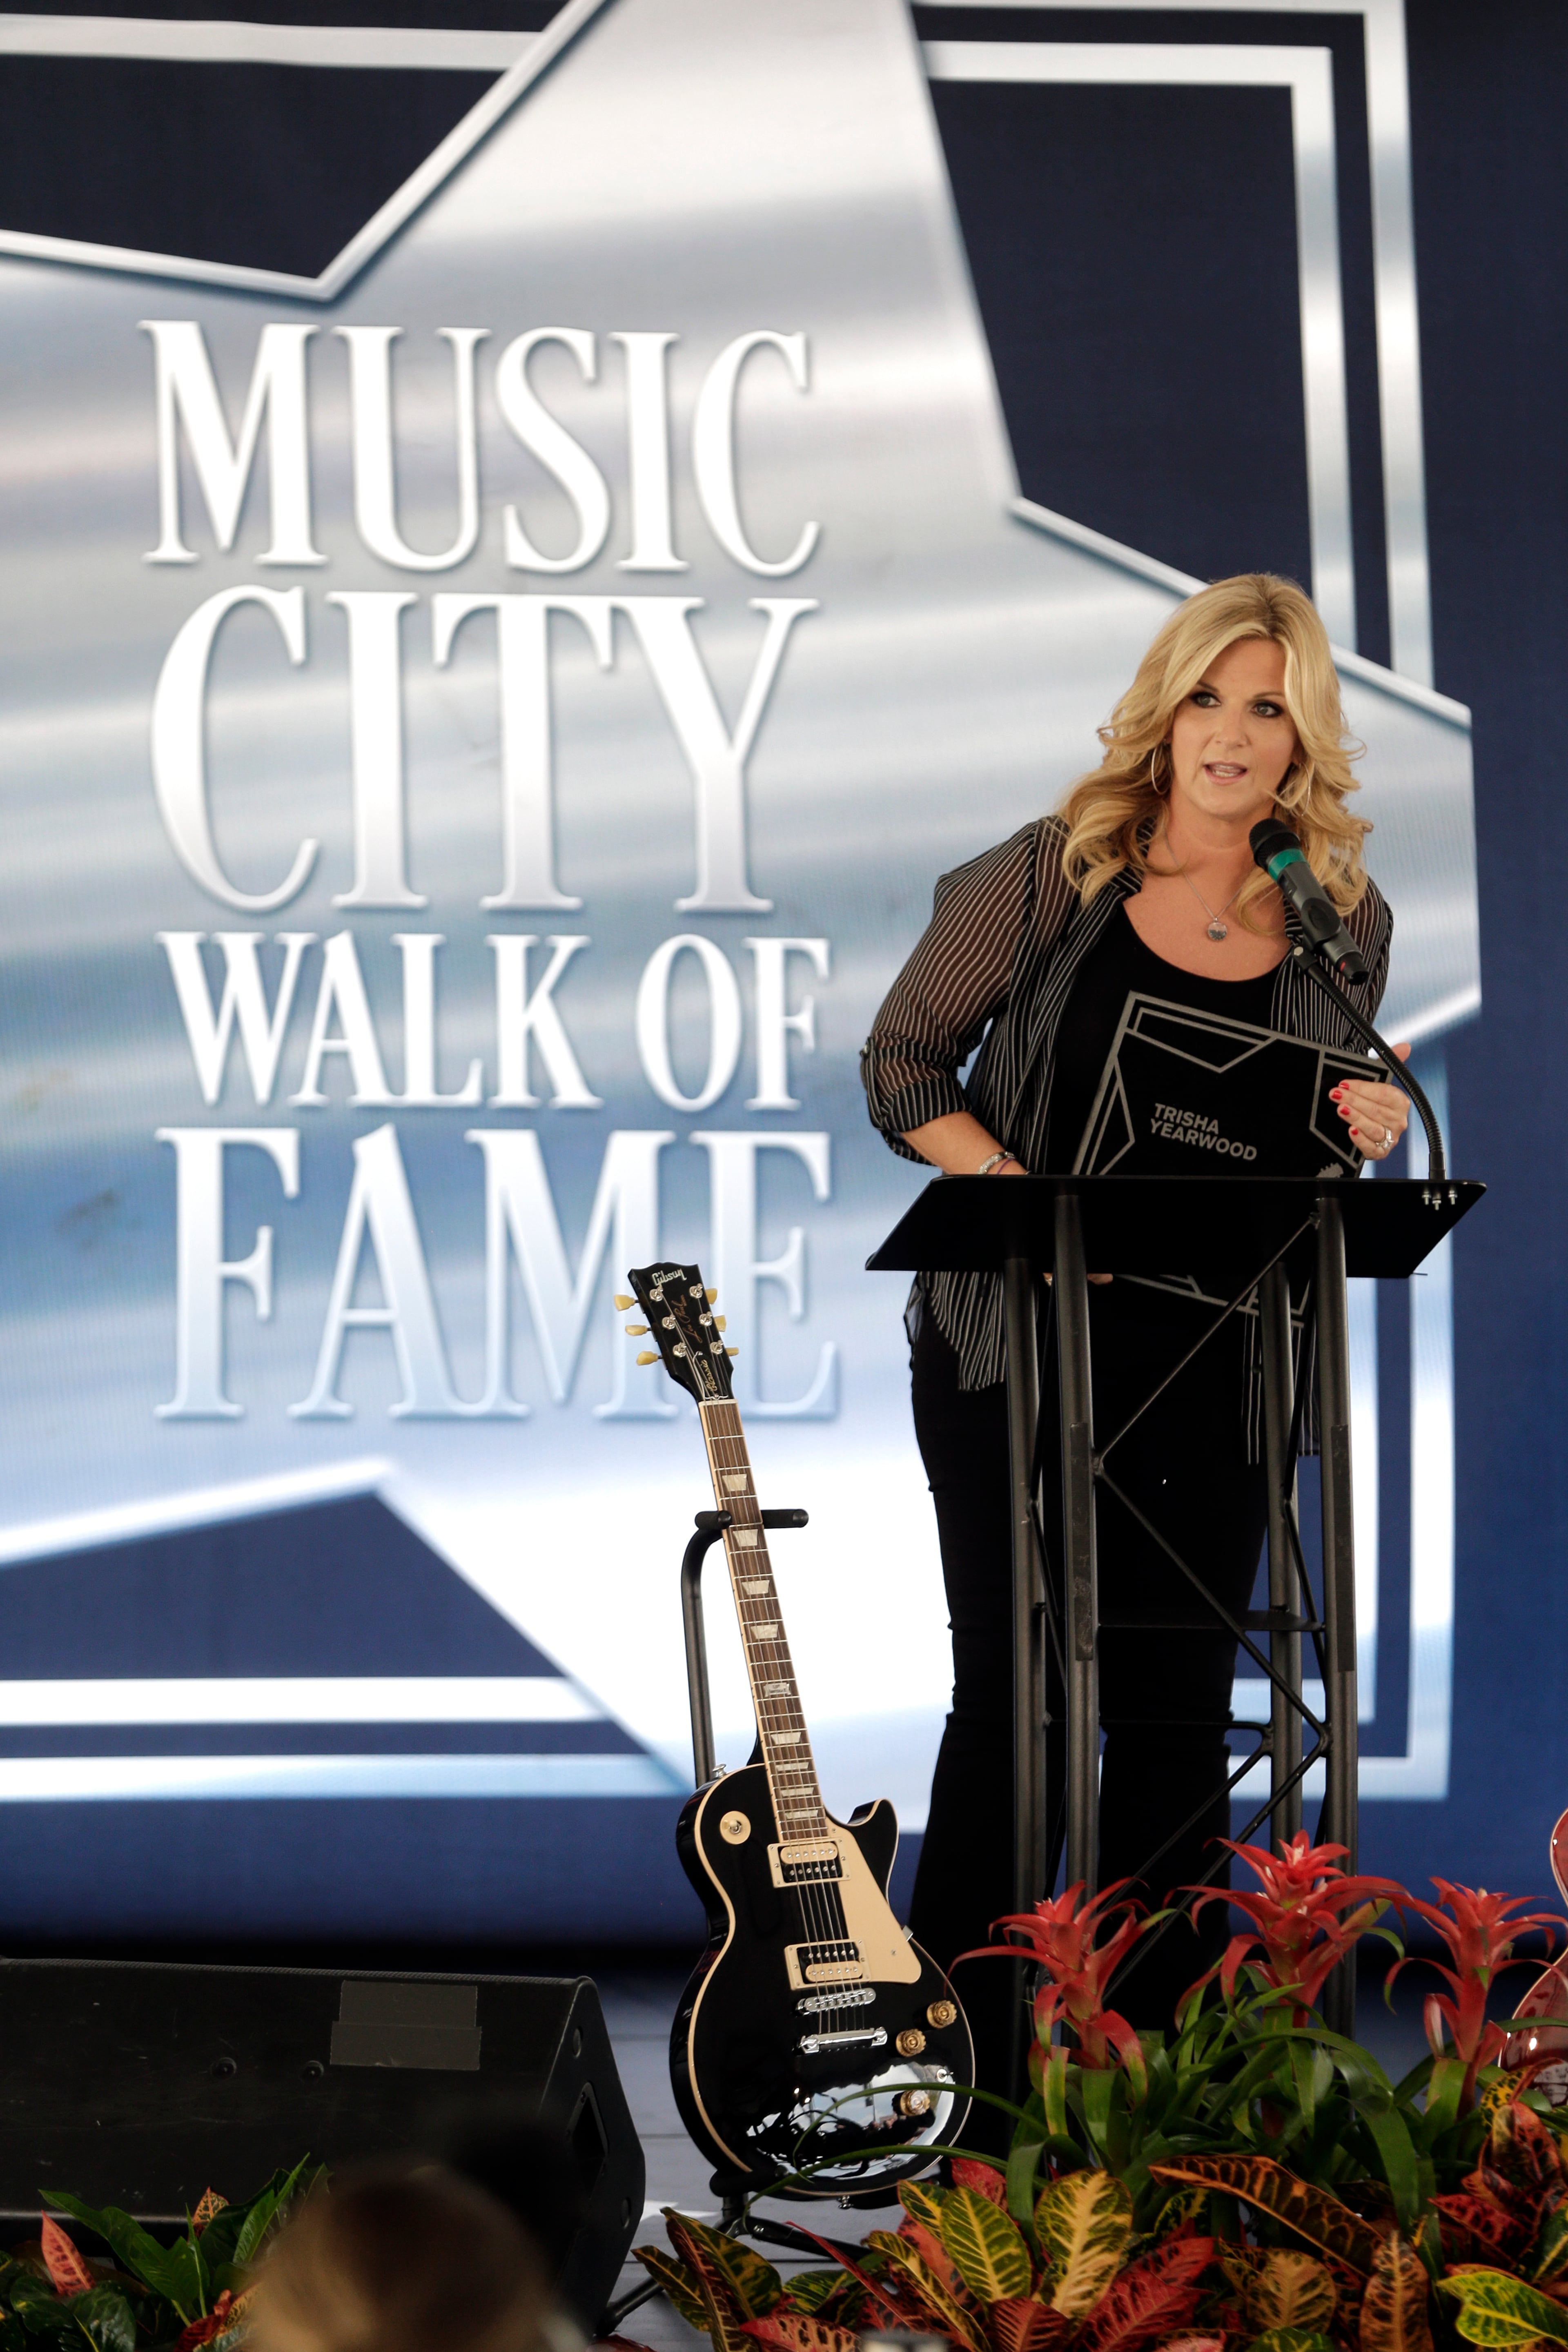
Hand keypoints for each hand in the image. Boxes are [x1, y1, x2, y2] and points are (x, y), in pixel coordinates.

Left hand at [1330, 1042, 1410, 1160]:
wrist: (1366, 1127)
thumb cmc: (1373, 1101)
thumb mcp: (1378, 1081)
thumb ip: (1390, 1062)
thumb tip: (1405, 1045)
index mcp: (1400, 1102)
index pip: (1384, 1093)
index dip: (1363, 1088)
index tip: (1344, 1083)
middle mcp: (1398, 1121)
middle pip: (1376, 1110)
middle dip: (1354, 1100)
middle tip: (1335, 1094)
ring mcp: (1390, 1138)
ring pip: (1374, 1128)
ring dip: (1356, 1118)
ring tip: (1341, 1109)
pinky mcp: (1380, 1152)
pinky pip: (1372, 1149)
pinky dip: (1361, 1140)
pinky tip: (1350, 1131)